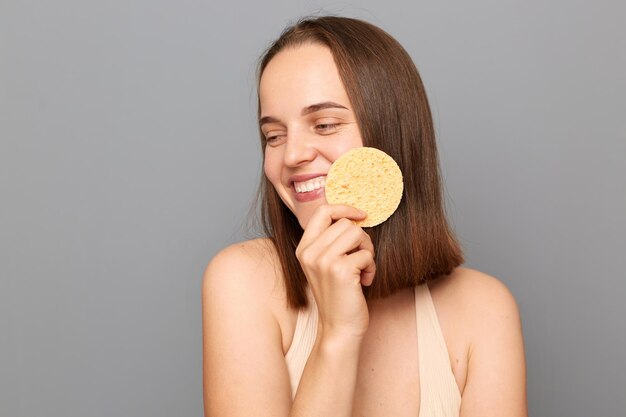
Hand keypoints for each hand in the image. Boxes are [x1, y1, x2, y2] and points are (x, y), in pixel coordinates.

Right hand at [296, 204, 375, 340]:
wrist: (338, 328)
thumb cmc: (338, 296)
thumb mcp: (326, 265)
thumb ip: (331, 241)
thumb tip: (354, 216)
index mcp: (304, 248)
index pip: (323, 211)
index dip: (344, 208)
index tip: (360, 215)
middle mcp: (310, 252)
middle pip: (345, 223)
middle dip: (361, 238)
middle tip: (361, 258)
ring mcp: (323, 260)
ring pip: (357, 233)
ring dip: (367, 250)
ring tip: (363, 269)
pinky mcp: (340, 270)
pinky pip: (366, 254)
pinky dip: (371, 267)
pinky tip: (364, 282)